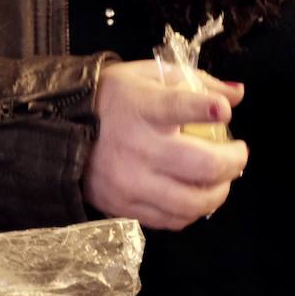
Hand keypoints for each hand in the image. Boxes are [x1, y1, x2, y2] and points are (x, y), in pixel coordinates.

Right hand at [84, 60, 248, 229]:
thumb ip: (193, 82)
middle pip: (204, 165)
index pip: (182, 106)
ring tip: (219, 181)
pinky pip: (170, 219)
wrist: (57, 130)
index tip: (225, 111)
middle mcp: (137, 147)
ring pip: (193, 201)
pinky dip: (190, 211)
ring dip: (218, 192)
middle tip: (236, 154)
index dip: (210, 108)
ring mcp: (129, 181)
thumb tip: (236, 94)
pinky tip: (192, 195)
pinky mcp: (122, 205)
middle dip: (234, 161)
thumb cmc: (109, 100)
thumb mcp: (145, 76)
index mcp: (142, 107)